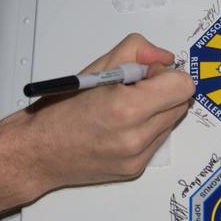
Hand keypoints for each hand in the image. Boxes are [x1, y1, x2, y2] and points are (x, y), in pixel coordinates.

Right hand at [0, 34, 193, 197]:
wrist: (38, 152)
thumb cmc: (59, 111)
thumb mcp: (97, 66)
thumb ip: (138, 51)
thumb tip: (164, 58)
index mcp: (127, 108)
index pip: (183, 86)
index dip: (166, 74)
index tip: (147, 73)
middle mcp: (136, 137)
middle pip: (181, 103)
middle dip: (163, 90)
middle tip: (133, 88)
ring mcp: (137, 157)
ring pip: (172, 122)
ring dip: (156, 110)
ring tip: (123, 108)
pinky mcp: (135, 169)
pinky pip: (158, 140)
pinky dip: (146, 129)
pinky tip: (120, 126)